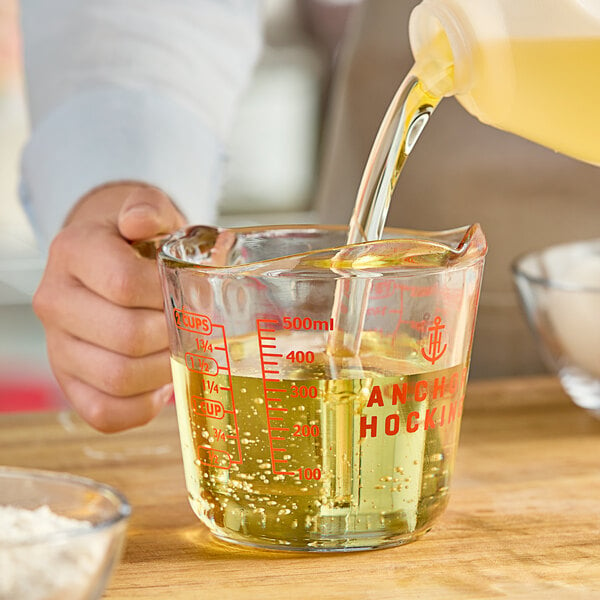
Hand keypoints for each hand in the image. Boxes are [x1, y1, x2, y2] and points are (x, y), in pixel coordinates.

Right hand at [33, 182, 185, 431]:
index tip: (191, 292)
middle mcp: (55, 301)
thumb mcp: (148, 212)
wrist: (108, 266)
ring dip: (165, 369)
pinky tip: (160, 382)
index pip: (124, 284)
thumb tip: (140, 222)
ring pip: (118, 379)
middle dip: (174, 333)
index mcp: (73, 252)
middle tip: (194, 325)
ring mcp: (58, 347)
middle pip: (126, 336)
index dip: (169, 293)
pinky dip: (144, 406)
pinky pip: (105, 414)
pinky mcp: (69, 383)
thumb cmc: (137, 244)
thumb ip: (148, 209)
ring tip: (180, 350)